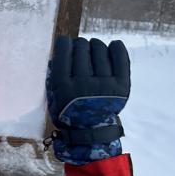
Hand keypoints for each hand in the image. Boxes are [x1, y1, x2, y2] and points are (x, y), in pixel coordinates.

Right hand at [46, 36, 129, 164]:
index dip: (64, 43)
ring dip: (95, 46)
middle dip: (79, 44)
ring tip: (94, 49)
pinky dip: (117, 48)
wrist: (90, 132)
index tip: (65, 42)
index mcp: (63, 86)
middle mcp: (83, 84)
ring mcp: (104, 85)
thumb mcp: (53, 96)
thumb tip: (60, 49)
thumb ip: (53, 74)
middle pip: (82, 48)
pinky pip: (120, 58)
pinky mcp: (121, 86)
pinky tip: (113, 45)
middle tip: (80, 48)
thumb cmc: (68, 111)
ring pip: (99, 49)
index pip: (64, 52)